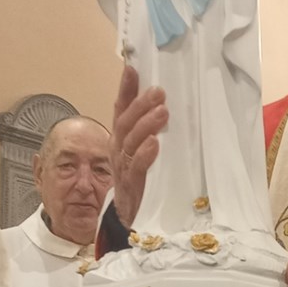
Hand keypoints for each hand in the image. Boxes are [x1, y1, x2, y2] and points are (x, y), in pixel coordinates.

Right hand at [109, 66, 167, 228]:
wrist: (131, 218)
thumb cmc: (142, 181)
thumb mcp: (145, 152)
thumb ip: (151, 131)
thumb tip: (169, 106)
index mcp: (121, 139)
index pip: (120, 109)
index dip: (126, 89)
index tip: (132, 68)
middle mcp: (118, 150)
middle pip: (125, 122)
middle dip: (140, 105)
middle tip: (158, 92)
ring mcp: (123, 168)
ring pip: (130, 141)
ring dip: (146, 124)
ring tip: (161, 111)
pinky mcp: (131, 186)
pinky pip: (136, 167)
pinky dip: (144, 155)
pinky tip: (154, 144)